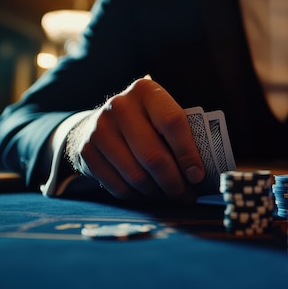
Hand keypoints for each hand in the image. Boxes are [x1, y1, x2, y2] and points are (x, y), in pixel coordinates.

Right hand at [66, 78, 204, 201]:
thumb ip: (183, 135)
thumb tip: (200, 174)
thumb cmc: (146, 122)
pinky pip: (118, 186)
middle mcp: (120, 106)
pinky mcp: (87, 152)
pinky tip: (151, 196)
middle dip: (174, 182)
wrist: (100, 122)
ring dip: (158, 194)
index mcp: (146, 91)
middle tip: (187, 196)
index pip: (172, 123)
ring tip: (172, 197)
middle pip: (153, 155)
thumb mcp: (163, 115)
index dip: (188, 153)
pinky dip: (139, 197)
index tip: (198, 176)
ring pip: (136, 175)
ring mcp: (99, 129)